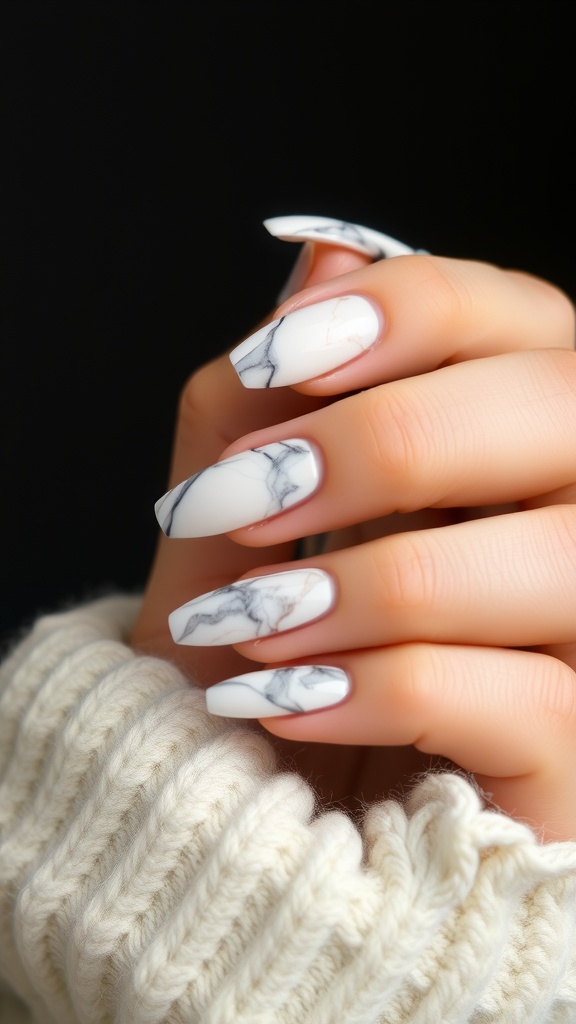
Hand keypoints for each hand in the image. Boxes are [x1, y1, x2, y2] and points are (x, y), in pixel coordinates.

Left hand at [133, 221, 575, 839]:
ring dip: (376, 581)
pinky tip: (290, 699)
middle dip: (392, 440)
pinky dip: (382, 687)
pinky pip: (526, 697)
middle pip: (564, 410)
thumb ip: (272, 397)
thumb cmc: (252, 662)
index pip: (522, 318)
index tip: (282, 357)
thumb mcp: (232, 525)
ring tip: (256, 624)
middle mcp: (574, 521)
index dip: (413, 310)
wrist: (256, 815)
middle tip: (255, 496)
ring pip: (558, 557)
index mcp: (503, 447)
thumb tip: (329, 255)